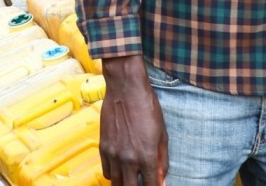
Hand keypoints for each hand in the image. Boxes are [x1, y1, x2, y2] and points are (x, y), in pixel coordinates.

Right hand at [99, 55, 168, 185]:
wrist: (126, 89)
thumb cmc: (147, 107)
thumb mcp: (162, 133)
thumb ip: (162, 159)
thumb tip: (161, 178)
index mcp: (146, 156)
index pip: (150, 185)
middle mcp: (128, 159)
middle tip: (142, 183)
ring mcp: (113, 154)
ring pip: (116, 183)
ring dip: (124, 183)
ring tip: (130, 179)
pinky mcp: (102, 148)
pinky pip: (106, 171)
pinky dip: (113, 174)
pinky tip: (120, 168)